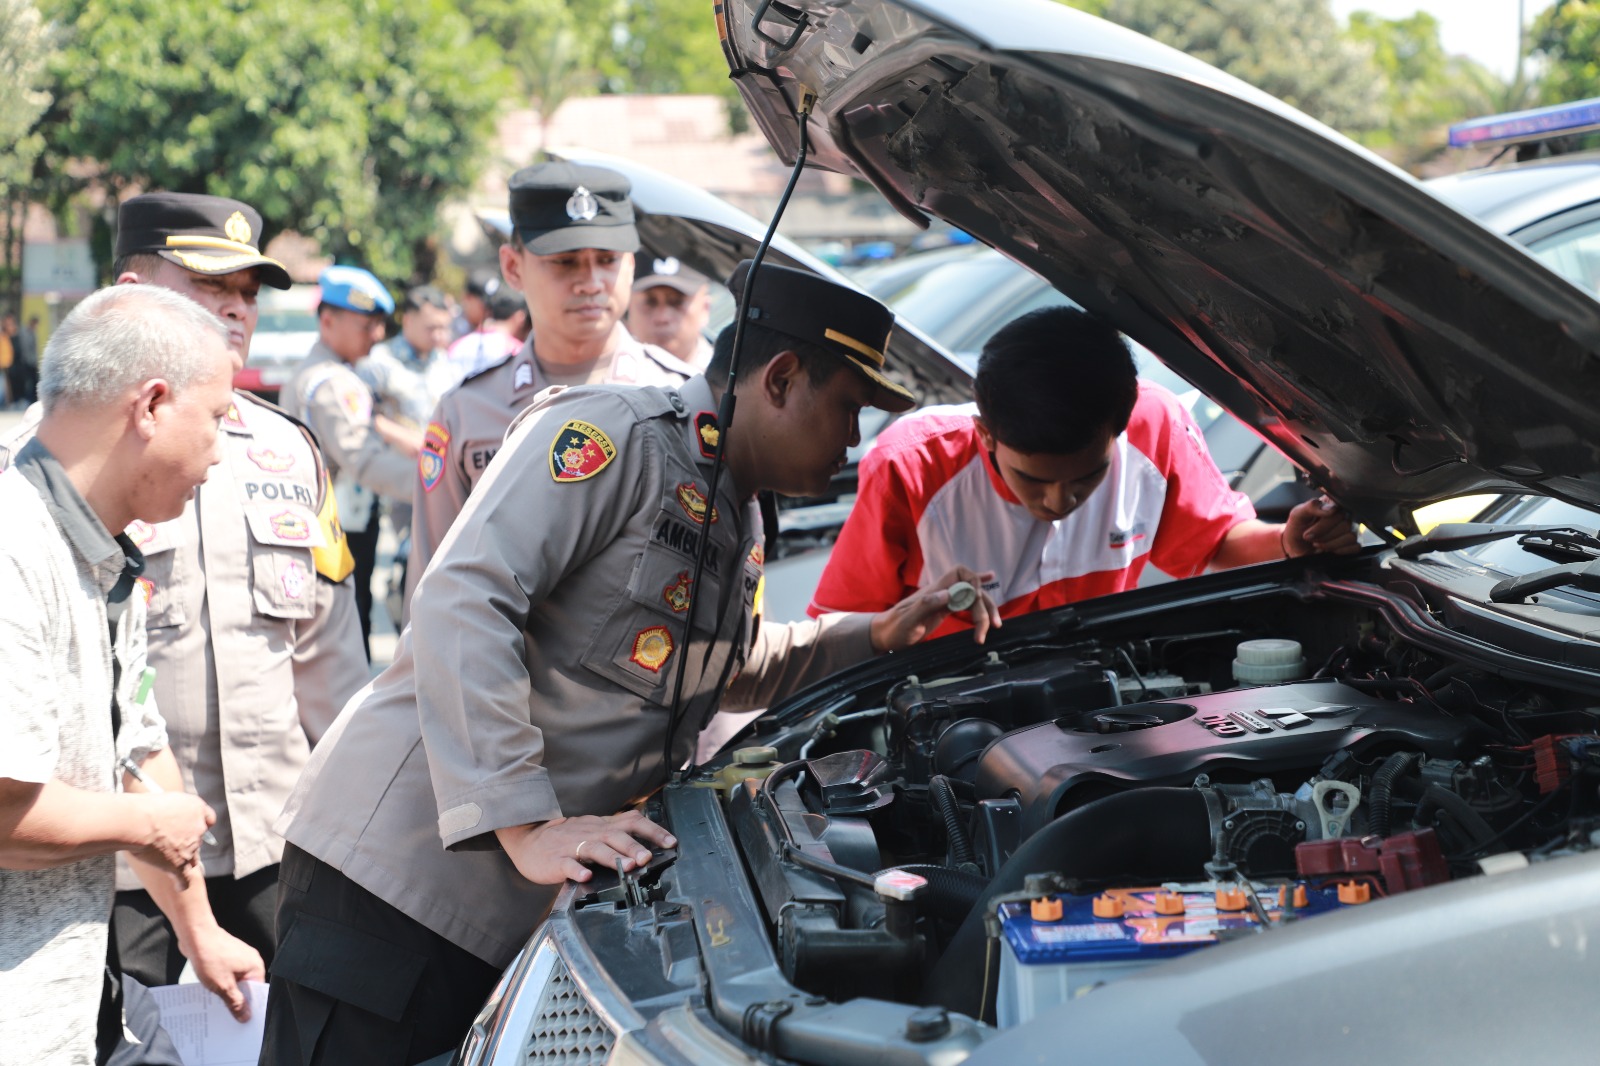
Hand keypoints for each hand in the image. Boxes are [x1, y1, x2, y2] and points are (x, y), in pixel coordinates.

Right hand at [129, 792, 214, 883]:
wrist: (137, 822)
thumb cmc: (143, 808)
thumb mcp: (166, 800)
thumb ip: (173, 809)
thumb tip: (167, 818)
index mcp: (196, 807)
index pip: (208, 818)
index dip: (200, 823)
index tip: (193, 827)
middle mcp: (198, 827)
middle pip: (197, 839)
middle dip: (187, 842)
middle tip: (170, 844)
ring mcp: (190, 847)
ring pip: (191, 858)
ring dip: (184, 860)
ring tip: (171, 862)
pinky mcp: (179, 864)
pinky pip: (185, 878)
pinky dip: (182, 883)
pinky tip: (179, 886)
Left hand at [180, 926, 265, 1021]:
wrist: (194, 934)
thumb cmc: (210, 956)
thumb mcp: (223, 986)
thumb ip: (235, 1002)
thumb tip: (246, 1017)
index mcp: (255, 967)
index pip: (256, 993)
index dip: (249, 1007)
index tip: (241, 1022)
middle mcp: (250, 961)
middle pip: (246, 988)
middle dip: (235, 1001)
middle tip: (226, 1018)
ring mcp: (238, 957)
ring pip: (234, 981)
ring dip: (225, 992)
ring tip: (215, 1005)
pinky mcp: (226, 955)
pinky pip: (226, 974)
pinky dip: (219, 983)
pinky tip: (209, 991)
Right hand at [497, 811, 676, 885]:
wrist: (529, 839)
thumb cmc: (565, 838)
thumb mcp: (594, 829)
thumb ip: (617, 834)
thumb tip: (649, 845)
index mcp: (601, 825)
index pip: (632, 821)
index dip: (653, 830)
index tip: (671, 842)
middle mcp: (590, 833)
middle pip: (616, 835)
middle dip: (634, 846)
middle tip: (648, 857)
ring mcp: (572, 846)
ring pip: (595, 848)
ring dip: (613, 857)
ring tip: (627, 866)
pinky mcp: (556, 860)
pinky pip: (567, 864)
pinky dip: (577, 870)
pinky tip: (585, 877)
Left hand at [870, 567, 1000, 650]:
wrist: (885, 636)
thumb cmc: (895, 628)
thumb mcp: (908, 619)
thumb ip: (926, 605)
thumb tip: (949, 594)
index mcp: (935, 590)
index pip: (959, 572)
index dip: (973, 579)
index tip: (976, 597)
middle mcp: (942, 593)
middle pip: (972, 589)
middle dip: (985, 605)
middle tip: (991, 626)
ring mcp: (944, 602)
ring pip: (972, 599)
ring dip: (986, 611)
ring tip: (995, 627)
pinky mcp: (944, 611)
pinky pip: (966, 605)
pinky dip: (979, 606)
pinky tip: (989, 598)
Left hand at [1283, 495, 1359, 557]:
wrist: (1297, 547)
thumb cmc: (1298, 528)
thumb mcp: (1298, 515)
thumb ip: (1312, 507)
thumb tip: (1331, 509)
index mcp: (1333, 503)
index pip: (1339, 511)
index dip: (1323, 525)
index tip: (1307, 534)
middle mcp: (1345, 514)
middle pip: (1346, 525)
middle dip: (1324, 536)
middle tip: (1310, 539)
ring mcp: (1351, 528)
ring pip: (1351, 536)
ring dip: (1331, 544)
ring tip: (1317, 544)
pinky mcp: (1354, 543)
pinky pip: (1355, 547)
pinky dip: (1340, 551)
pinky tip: (1329, 550)